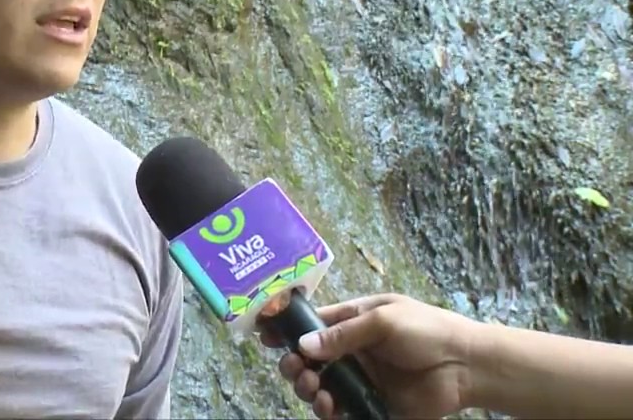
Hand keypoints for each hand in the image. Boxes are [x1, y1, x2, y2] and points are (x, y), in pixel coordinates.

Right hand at [258, 293, 480, 419]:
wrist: (468, 367)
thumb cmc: (428, 331)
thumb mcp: (383, 321)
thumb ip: (343, 335)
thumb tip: (303, 346)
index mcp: (354, 322)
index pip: (312, 324)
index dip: (286, 329)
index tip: (263, 335)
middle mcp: (352, 351)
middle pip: (308, 359)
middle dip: (293, 364)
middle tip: (294, 369)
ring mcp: (361, 380)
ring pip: (319, 386)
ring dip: (306, 387)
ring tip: (313, 389)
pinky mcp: (371, 405)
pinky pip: (340, 411)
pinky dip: (327, 411)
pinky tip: (328, 407)